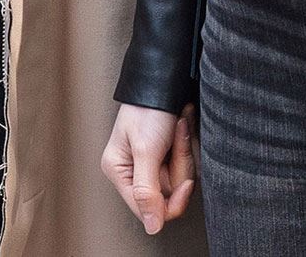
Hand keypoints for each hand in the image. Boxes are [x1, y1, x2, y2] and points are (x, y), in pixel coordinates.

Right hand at [102, 102, 196, 234]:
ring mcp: (151, 162)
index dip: (170, 201)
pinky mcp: (166, 154)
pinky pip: (184, 165)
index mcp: (119, 170)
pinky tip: (182, 126)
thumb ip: (147, 191)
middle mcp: (133, 170)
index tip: (184, 183)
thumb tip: (151, 227)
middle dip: (179, 167)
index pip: (147, 208)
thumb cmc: (148, 107)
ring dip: (184, 151)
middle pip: (166, 194)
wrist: (164, 78)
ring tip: (178, 126)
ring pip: (178, 179)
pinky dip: (187, 145)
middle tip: (177, 138)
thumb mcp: (146, 150)